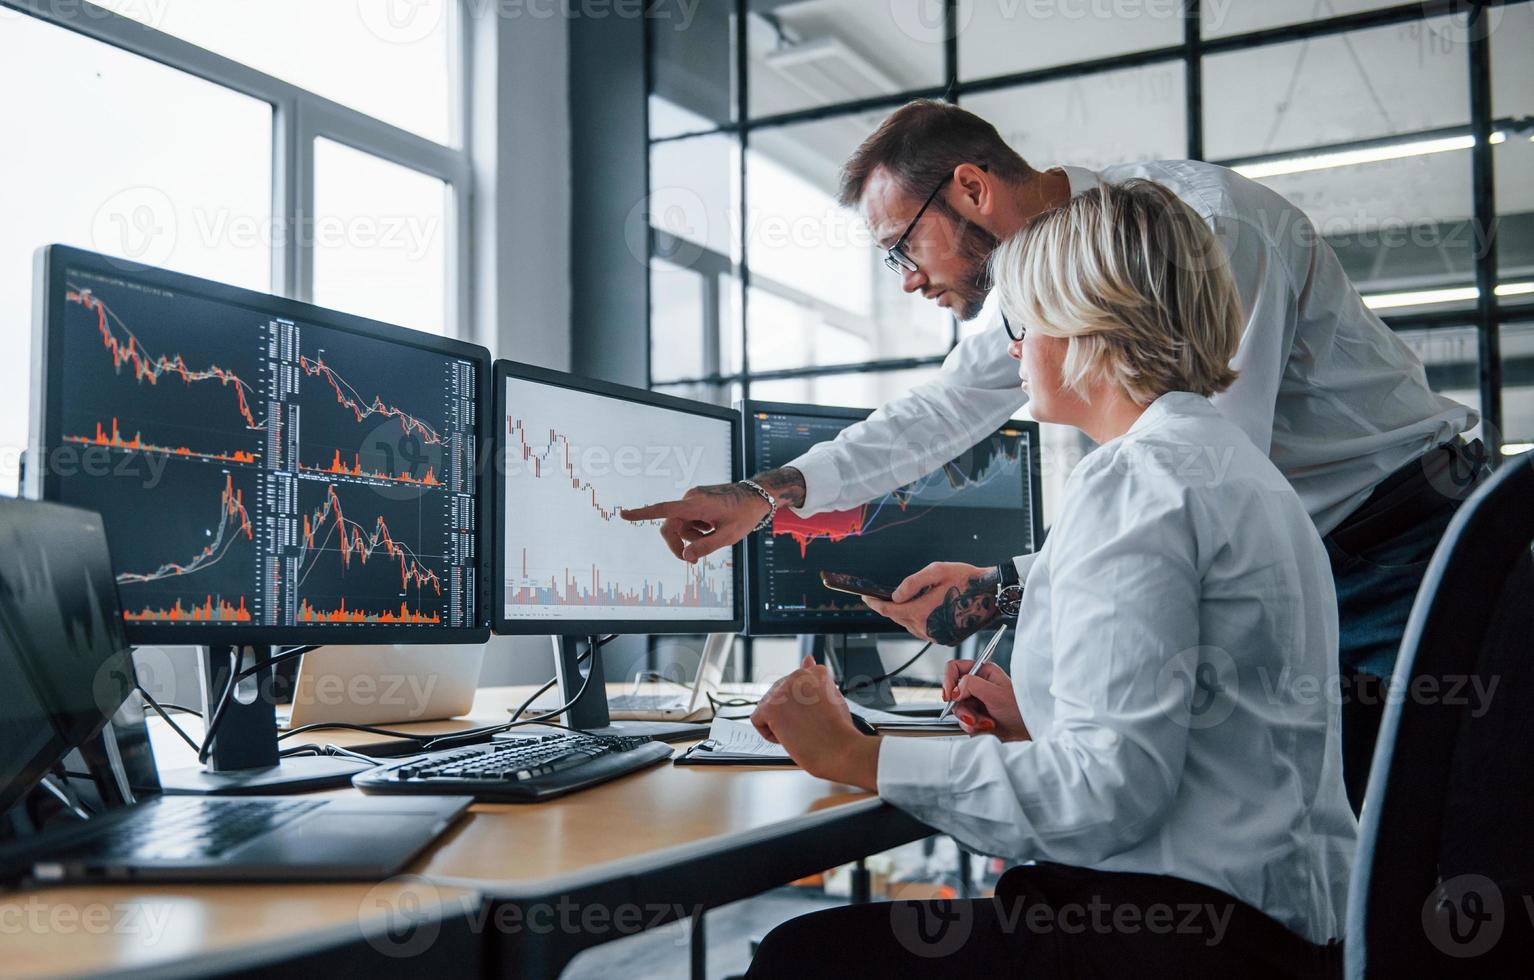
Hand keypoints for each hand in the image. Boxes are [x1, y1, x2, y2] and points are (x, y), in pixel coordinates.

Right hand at [621, 467, 805, 562]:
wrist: (757, 496)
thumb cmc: (744, 515)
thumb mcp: (728, 536)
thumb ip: (706, 547)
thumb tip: (685, 557)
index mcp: (696, 504)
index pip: (663, 510)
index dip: (642, 514)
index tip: (623, 514)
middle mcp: (690, 498)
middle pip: (671, 527)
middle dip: (681, 544)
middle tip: (695, 561)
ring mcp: (693, 497)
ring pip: (681, 525)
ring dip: (693, 535)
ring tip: (714, 532)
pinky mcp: (696, 499)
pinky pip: (688, 518)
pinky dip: (697, 527)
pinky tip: (713, 525)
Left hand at [751, 656, 880, 789]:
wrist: (840, 750)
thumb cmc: (839, 730)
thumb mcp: (832, 696)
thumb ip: (816, 679)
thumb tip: (807, 660)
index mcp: (815, 672)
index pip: (796, 685)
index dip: (804, 705)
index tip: (814, 715)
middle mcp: (798, 676)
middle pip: (779, 695)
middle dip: (789, 712)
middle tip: (808, 726)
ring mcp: (783, 690)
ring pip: (768, 707)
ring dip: (780, 722)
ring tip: (801, 731)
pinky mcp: (770, 707)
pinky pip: (758, 720)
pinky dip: (770, 733)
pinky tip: (788, 736)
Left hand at [862, 562, 1000, 644]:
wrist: (993, 594)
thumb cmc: (967, 579)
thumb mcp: (937, 571)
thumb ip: (912, 583)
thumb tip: (895, 595)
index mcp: (923, 612)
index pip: (890, 611)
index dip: (875, 604)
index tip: (866, 598)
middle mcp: (928, 628)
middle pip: (899, 619)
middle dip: (889, 608)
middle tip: (882, 597)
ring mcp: (938, 636)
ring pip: (911, 626)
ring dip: (904, 615)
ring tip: (902, 602)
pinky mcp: (946, 639)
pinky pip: (924, 631)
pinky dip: (918, 621)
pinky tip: (922, 609)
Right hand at [944, 659, 1029, 740]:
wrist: (1028, 731)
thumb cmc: (1020, 709)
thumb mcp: (996, 693)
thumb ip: (972, 685)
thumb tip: (955, 689)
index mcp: (983, 672)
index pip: (954, 668)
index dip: (948, 681)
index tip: (949, 696)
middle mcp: (977, 685)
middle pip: (953, 693)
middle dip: (962, 708)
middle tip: (972, 717)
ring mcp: (975, 702)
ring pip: (958, 710)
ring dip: (970, 720)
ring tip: (987, 723)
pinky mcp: (976, 717)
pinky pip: (964, 722)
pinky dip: (974, 728)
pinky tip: (987, 727)